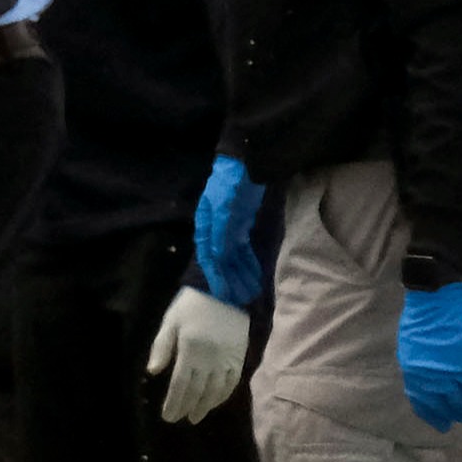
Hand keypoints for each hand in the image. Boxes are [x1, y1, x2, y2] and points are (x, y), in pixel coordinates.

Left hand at [147, 286, 250, 423]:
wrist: (225, 291)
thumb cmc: (192, 305)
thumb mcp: (170, 322)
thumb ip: (162, 347)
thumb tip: (153, 371)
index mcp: (190, 350)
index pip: (180, 384)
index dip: (174, 402)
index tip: (168, 416)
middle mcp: (210, 359)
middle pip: (197, 390)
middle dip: (187, 407)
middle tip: (178, 419)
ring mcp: (227, 360)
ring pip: (216, 390)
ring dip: (205, 406)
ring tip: (195, 417)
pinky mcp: (239, 357)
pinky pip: (233, 382)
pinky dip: (223, 395)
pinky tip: (215, 402)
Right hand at [194, 156, 267, 305]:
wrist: (247, 162)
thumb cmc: (232, 182)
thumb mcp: (225, 206)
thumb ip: (221, 232)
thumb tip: (217, 257)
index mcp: (206, 225)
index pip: (209, 257)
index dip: (216, 277)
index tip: (224, 295)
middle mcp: (215, 230)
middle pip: (222, 260)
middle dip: (231, 279)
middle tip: (242, 299)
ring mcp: (229, 228)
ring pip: (234, 257)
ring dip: (241, 273)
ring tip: (250, 291)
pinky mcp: (242, 225)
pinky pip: (244, 249)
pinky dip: (248, 262)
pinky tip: (254, 273)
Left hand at [398, 280, 461, 431]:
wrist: (432, 302)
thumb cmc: (419, 319)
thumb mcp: (411, 348)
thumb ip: (420, 367)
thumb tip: (430, 379)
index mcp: (411, 371)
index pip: (420, 400)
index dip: (431, 414)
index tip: (439, 423)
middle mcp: (426, 377)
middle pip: (440, 403)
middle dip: (452, 414)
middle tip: (461, 421)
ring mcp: (444, 373)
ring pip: (459, 398)